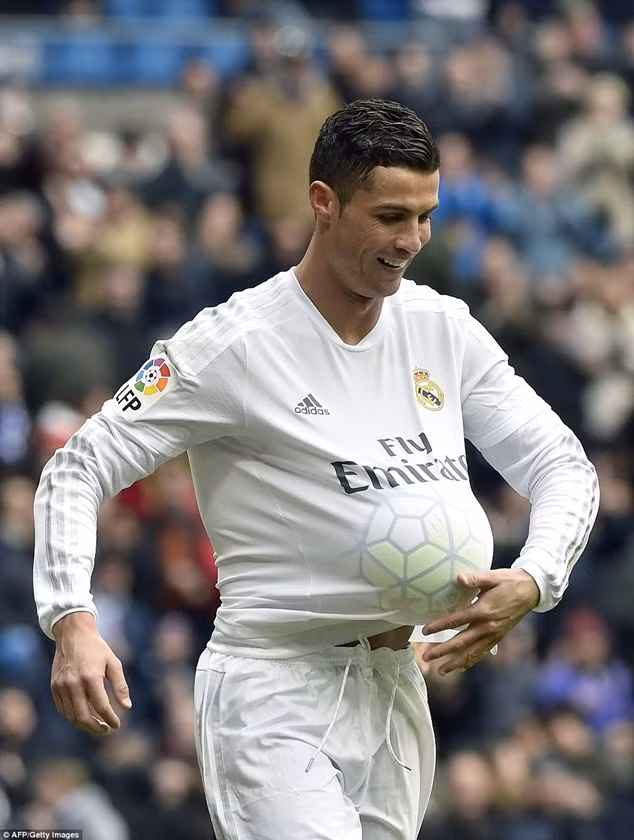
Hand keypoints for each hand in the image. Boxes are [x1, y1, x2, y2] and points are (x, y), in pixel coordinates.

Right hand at [51, 612, 130, 735]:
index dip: (110, 719)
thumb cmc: (97, 649)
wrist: (73, 635)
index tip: (117, 725)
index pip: (101, 706)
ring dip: (84, 725)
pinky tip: (83, 717)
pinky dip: (73, 717)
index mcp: (91, 677)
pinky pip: (62, 709)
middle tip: (106, 730)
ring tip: (97, 725)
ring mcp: (61, 686)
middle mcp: (73, 683)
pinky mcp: (54, 686)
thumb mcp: (113, 663)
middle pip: (83, 716)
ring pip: (71, 716)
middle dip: (96, 728)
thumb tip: (127, 706)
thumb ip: (120, 686)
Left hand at [421, 569, 539, 675]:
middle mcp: (488, 627)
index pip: (456, 621)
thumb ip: (475, 578)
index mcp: (484, 611)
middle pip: (461, 642)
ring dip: (455, 663)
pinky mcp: (498, 638)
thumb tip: (459, 578)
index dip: (439, 626)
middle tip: (425, 657)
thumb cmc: (509, 581)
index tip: (425, 631)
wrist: (530, 591)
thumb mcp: (492, 577)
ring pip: (472, 653)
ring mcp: (494, 635)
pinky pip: (482, 653)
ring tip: (441, 671)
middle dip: (442, 651)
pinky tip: (461, 667)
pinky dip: (471, 661)